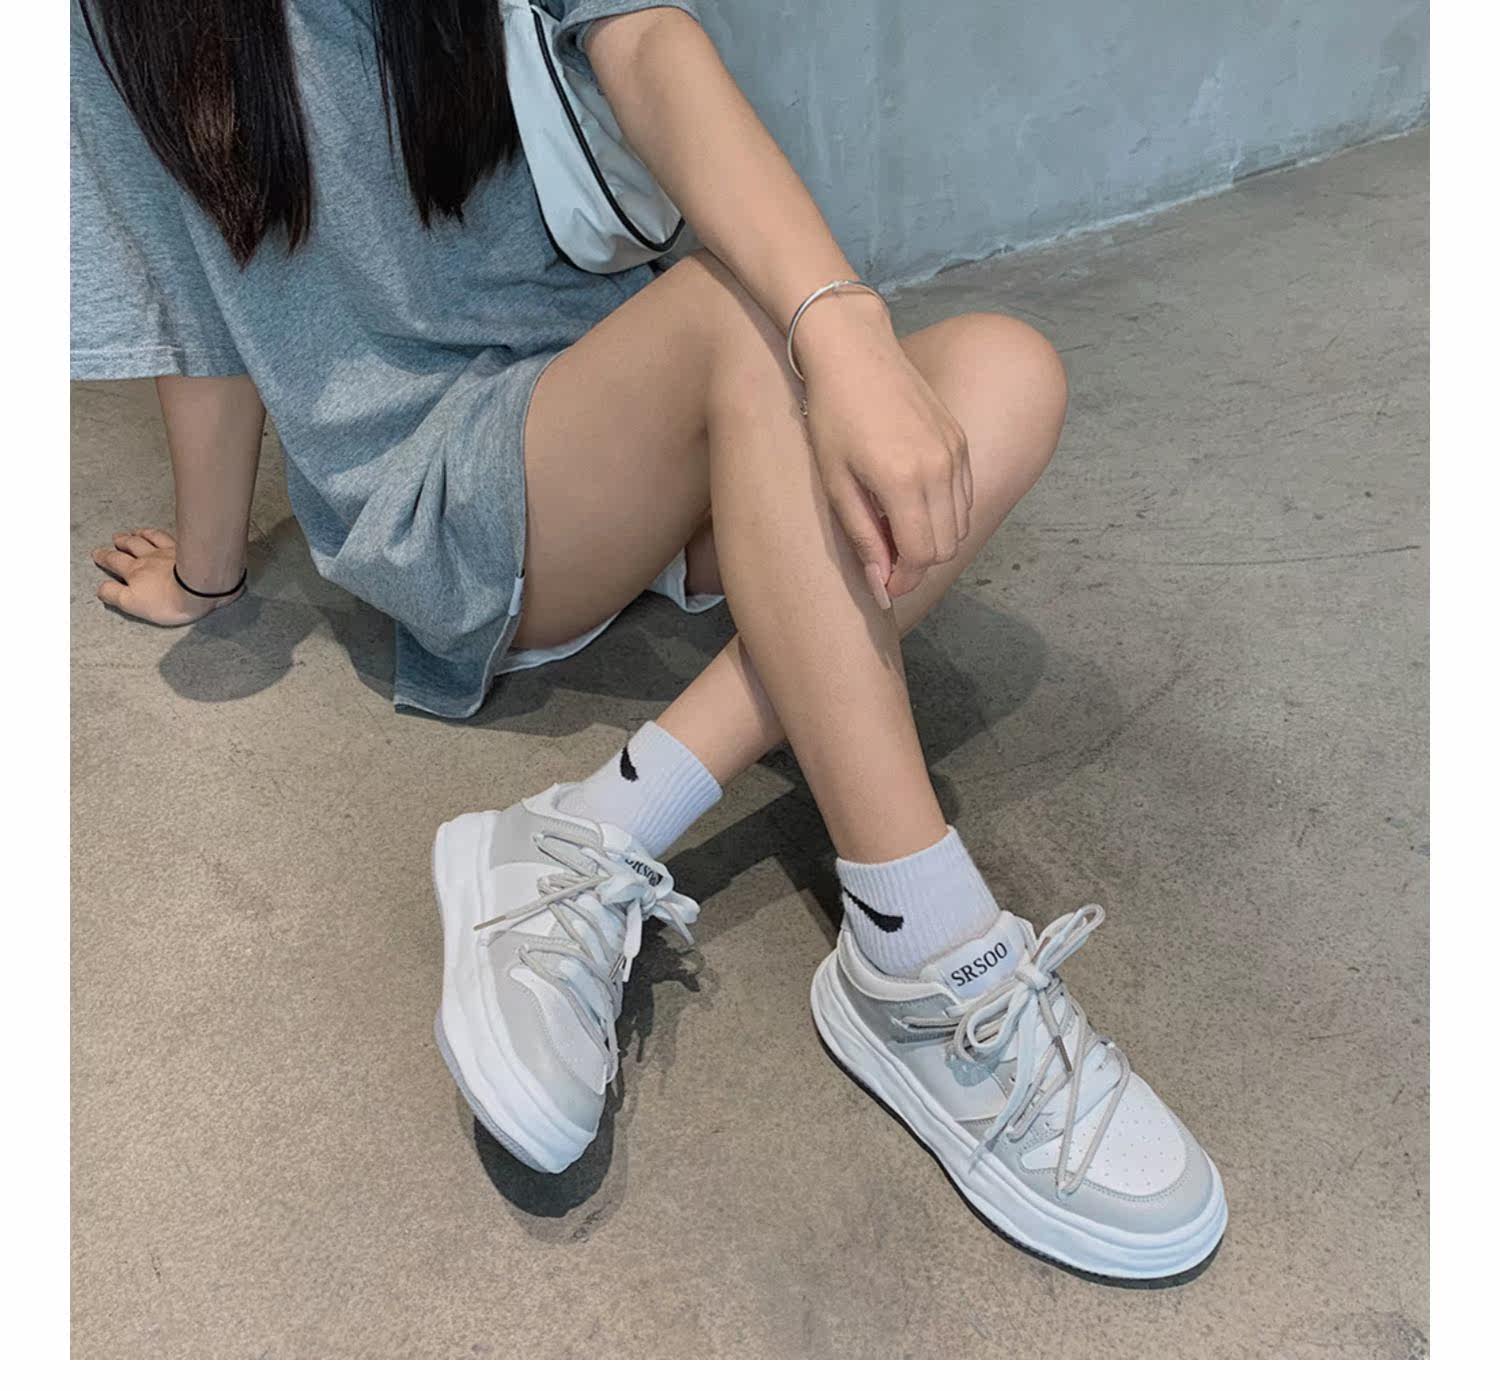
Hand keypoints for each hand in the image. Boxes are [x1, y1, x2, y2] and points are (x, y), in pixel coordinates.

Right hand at [92, 528, 242, 625]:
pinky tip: (156, 532)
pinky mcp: (184, 549)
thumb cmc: (168, 600)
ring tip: (132, 533)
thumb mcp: (133, 604)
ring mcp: (166, 552)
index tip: (97, 554)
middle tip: (115, 540)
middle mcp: (148, 558)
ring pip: (147, 539)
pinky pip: (166, 537)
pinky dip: (156, 532)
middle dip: (119, 544)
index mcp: (134, 572)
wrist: (198, 588)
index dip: (104, 558)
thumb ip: (114, 595)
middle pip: (130, 547)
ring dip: (137, 535)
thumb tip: (100, 588)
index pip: (114, 562)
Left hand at [798, 293, 972, 604]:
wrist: (854, 352)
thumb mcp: (835, 482)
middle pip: (945, 546)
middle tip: (885, 559)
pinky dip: (945, 513)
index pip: (921, 556)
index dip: (903, 579)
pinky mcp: (960, 440)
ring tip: (895, 530)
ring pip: (960, 524)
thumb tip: (880, 584)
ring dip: (932, 539)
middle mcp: (939, 468)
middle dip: (917, 564)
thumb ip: (863, 536)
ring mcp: (955, 452)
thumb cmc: (832, 414)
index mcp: (903, 481)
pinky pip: (965, 496)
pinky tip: (912, 505)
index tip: (883, 583)